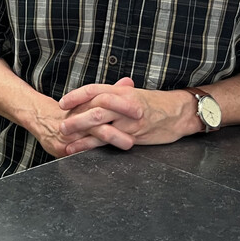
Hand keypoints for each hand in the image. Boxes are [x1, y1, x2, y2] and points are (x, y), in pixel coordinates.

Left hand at [56, 78, 192, 155]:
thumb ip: (115, 95)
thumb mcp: (134, 95)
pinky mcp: (133, 134)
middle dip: (75, 116)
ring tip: (65, 138)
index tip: (62, 103)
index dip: (76, 96)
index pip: (94, 90)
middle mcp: (123, 104)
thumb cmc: (157, 105)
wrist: (180, 113)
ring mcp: (128, 120)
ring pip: (100, 123)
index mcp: (121, 91)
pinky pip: (109, 140)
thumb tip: (96, 97)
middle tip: (59, 124)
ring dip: (80, 131)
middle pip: (94, 107)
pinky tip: (79, 150)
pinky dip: (92, 145)